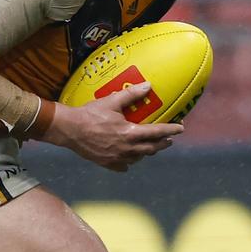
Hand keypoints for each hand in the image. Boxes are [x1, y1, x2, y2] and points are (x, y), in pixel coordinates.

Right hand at [42, 83, 183, 171]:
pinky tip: (130, 158)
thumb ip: (131, 95)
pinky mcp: (107, 163)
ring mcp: (117, 158)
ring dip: (148, 151)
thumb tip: (148, 85)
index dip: (171, 130)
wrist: (69, 130)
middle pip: (152, 148)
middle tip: (169, 139)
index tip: (181, 128)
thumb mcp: (111, 101)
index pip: (157, 132)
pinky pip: (124, 165)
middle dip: (163, 143)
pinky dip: (130, 161)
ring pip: (139, 157)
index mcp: (130, 133)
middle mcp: (127, 148)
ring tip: (152, 147)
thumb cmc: (90, 114)